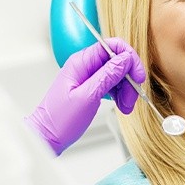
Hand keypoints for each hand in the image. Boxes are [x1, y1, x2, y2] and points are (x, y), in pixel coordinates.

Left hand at [25, 38, 144, 155]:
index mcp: (81, 62)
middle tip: (133, 97)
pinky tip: (122, 106)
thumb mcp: (88, 97)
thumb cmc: (59, 120)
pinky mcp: (92, 87)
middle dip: (129, 78)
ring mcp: (89, 76)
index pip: (112, 46)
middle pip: (118, 61)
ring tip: (126, 107)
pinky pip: (112, 84)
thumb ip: (107, 76)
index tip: (137, 75)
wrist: (46, 138)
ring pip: (117, 74)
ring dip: (126, 89)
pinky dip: (120, 94)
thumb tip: (125, 59)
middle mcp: (86, 65)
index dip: (129, 58)